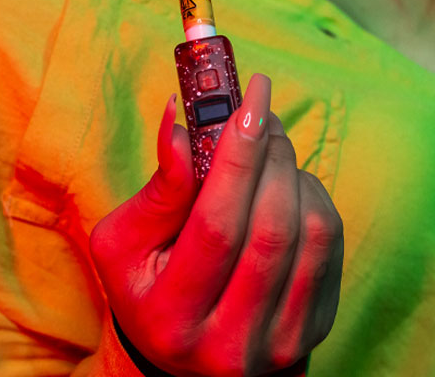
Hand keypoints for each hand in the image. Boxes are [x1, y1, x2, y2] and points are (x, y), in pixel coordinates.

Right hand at [89, 74, 343, 376]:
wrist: (180, 350)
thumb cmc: (145, 284)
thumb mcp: (124, 242)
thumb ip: (157, 190)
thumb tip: (179, 125)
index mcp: (171, 316)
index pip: (216, 227)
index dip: (236, 158)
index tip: (248, 102)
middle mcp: (230, 342)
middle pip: (270, 228)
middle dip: (269, 155)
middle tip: (258, 112)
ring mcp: (280, 342)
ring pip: (309, 233)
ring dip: (292, 172)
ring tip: (267, 148)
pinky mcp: (313, 330)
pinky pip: (329, 246)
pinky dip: (311, 198)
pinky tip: (284, 186)